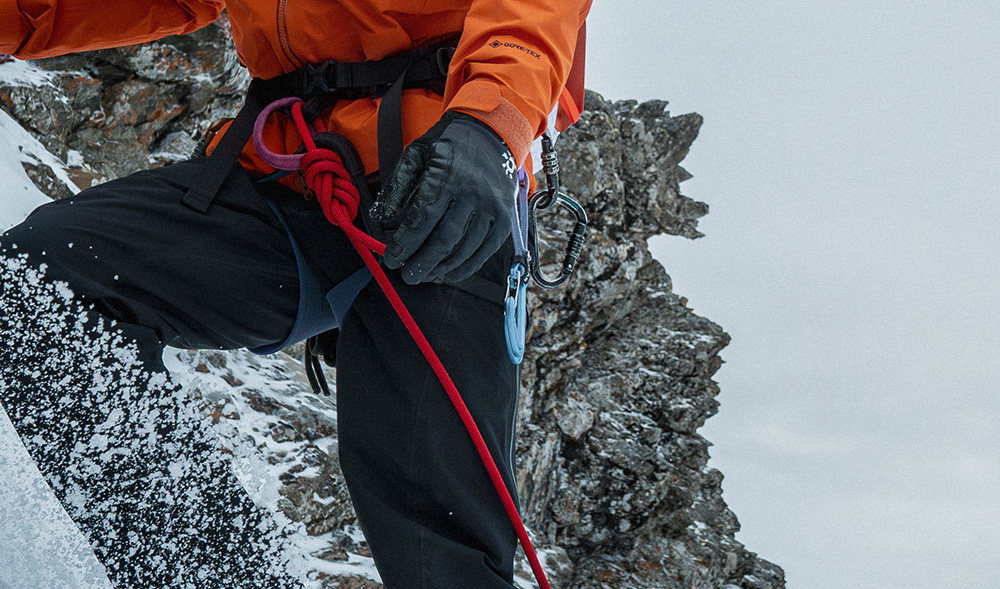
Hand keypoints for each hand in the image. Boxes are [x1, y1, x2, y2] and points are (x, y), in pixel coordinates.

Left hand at [371, 111, 516, 284]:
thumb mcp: (417, 153)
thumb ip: (399, 185)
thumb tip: (386, 219)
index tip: (392, 260)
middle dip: (422, 262)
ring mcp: (492, 205)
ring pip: (465, 247)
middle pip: (444, 238)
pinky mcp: (505, 216)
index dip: (405, 244)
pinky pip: (486, 248)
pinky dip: (468, 265)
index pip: (422, 218)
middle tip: (407, 277)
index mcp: (447, 175)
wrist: (491, 132)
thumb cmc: (448, 144)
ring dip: (443, 267)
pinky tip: (451, 274)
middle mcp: (472, 192)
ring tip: (425, 275)